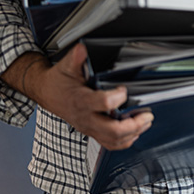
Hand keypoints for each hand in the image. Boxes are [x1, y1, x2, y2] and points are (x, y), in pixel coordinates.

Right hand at [2, 45, 153, 149]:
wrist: (47, 93)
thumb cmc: (58, 81)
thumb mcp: (65, 66)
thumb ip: (76, 58)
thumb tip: (82, 49)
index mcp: (81, 101)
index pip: (103, 104)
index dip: (118, 97)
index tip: (124, 89)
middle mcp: (86, 118)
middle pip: (112, 131)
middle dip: (133, 125)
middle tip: (146, 115)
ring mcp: (89, 128)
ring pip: (113, 141)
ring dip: (133, 134)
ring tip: (145, 122)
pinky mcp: (92, 132)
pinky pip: (109, 144)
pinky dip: (125, 141)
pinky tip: (135, 132)